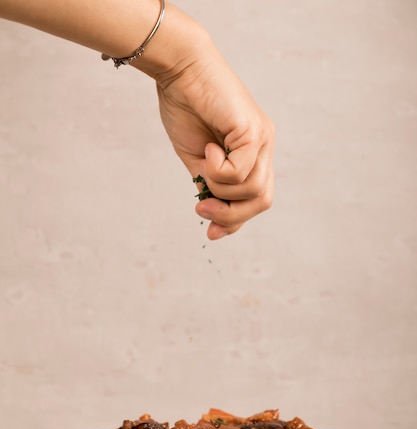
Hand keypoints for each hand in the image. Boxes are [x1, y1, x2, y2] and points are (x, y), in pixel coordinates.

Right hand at [155, 28, 274, 239]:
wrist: (179, 70)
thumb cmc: (185, 108)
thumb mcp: (198, 160)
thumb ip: (211, 185)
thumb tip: (216, 214)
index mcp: (252, 154)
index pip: (256, 199)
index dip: (235, 221)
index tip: (210, 232)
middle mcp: (264, 147)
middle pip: (262, 201)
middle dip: (231, 215)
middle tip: (202, 208)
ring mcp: (263, 138)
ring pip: (252, 190)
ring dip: (220, 190)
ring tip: (204, 164)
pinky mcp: (254, 130)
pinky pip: (241, 173)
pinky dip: (219, 171)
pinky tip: (209, 148)